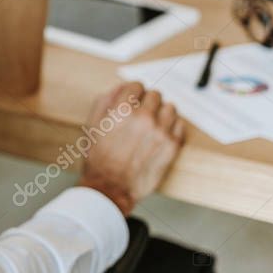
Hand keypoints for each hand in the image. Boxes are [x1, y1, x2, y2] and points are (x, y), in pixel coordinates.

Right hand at [77, 81, 184, 214]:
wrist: (111, 187)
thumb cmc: (100, 159)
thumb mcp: (92, 126)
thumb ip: (105, 102)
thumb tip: (119, 89)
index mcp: (122, 110)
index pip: (136, 85)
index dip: (132, 93)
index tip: (132, 100)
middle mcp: (143, 117)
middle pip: (155, 95)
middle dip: (147, 102)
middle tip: (140, 115)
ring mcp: (161, 131)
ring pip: (170, 108)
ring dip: (161, 113)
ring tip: (152, 125)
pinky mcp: (173, 145)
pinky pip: (180, 125)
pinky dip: (172, 126)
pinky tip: (161, 134)